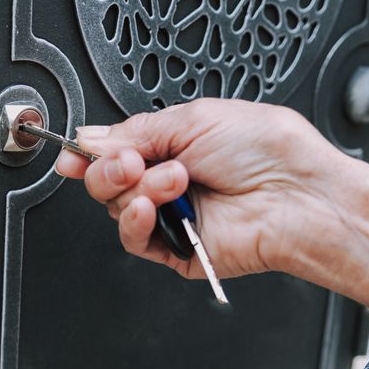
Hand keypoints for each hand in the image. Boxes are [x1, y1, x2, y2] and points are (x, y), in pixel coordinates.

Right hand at [54, 98, 368, 321]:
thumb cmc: (268, 150)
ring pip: (118, 208)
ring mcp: (174, 215)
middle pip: (108, 180)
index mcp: (174, 144)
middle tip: (132, 162)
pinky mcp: (179, 249)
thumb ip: (135, 131)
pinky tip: (147, 207)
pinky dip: (133, 222)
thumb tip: (90, 137)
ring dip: (137, 189)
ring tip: (173, 180)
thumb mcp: (194, 118)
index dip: (89, 152)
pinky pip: (136, 241)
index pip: (116, 150)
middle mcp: (171, 180)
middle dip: (111, 168)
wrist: (298, 193)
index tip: (70, 153)